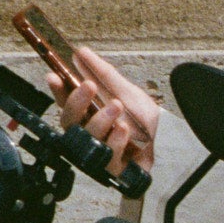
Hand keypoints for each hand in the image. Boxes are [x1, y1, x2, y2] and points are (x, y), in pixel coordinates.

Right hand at [50, 45, 158, 177]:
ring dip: (100, 120)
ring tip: (116, 106)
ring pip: (86, 138)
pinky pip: (105, 157)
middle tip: (89, 85)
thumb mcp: (125, 91)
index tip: (54, 76)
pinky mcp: (111, 168)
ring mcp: (98, 152)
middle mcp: (89, 133)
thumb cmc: (144, 119)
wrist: (169, 140)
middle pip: (70, 121)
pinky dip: (114, 141)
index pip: (65, 102)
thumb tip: (81, 53)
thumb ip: (103, 74)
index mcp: (88, 114)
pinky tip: (123, 130)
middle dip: (76, 102)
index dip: (57, 90)